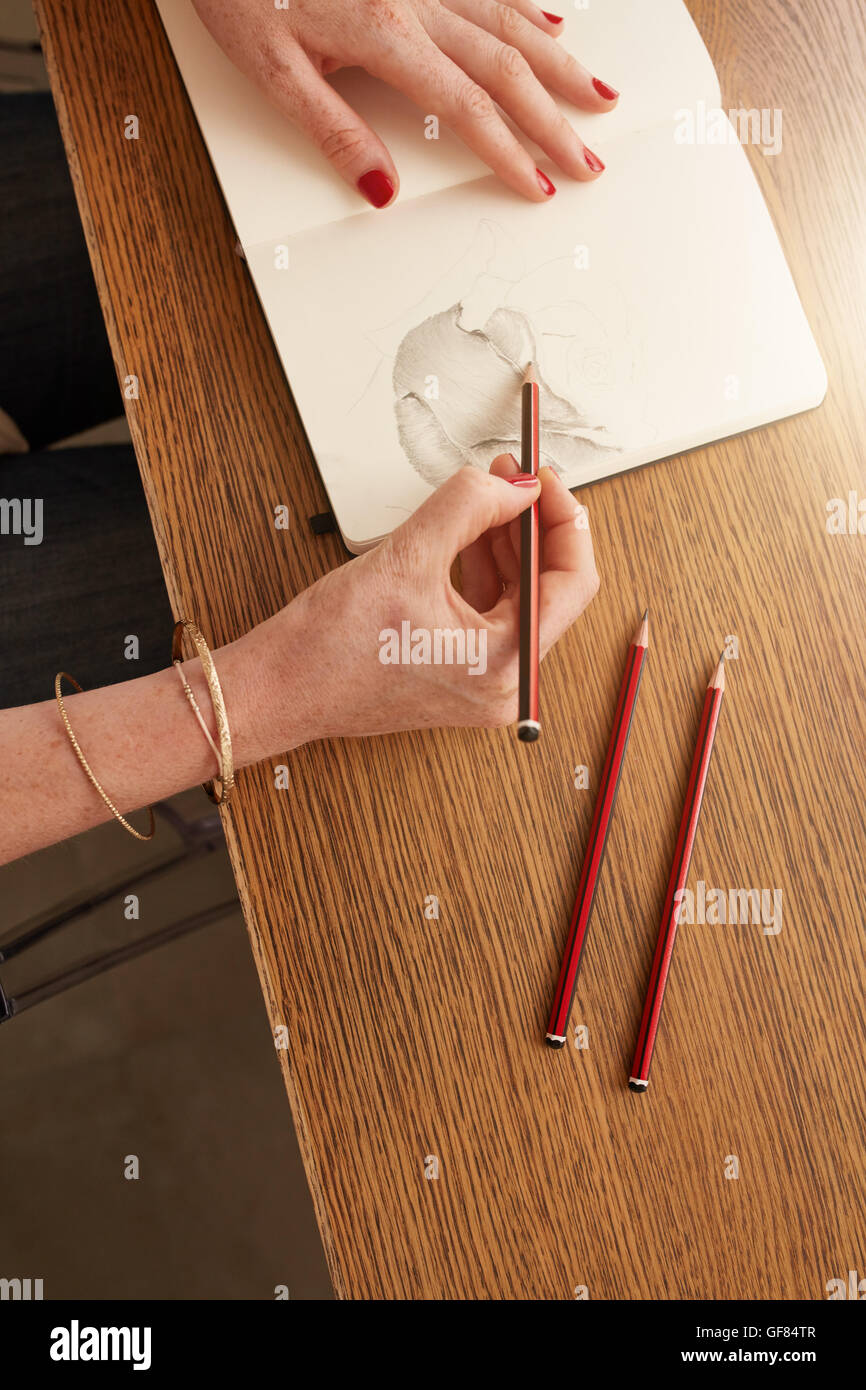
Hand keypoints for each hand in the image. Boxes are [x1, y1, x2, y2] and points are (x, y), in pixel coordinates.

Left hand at [192, 0, 617, 204]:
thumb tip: (383, 191)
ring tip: (597, 96)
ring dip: (559, 62)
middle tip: (590, 159)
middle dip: (555, 118)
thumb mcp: (272, 72)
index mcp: (385, 33)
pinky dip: (527, 3)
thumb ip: (333, 132)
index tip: (537, 186)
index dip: (508, 152)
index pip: (467, 107)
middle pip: (506, 65)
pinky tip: (552, 20)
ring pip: (510, 17)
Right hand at [253, 457, 598, 748]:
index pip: (572, 583)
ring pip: (520, 597)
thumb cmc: (329, 650)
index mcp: (503, 666)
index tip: (542, 480)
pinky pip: (490, 612)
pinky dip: (485, 567)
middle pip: (549, 589)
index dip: (563, 521)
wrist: (279, 689)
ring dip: (508, 541)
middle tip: (515, 476)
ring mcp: (483, 683)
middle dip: (534, 525)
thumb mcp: (406, 558)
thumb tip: (512, 485)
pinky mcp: (460, 674)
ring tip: (492, 492)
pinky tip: (472, 529)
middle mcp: (504, 685)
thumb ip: (468, 507)